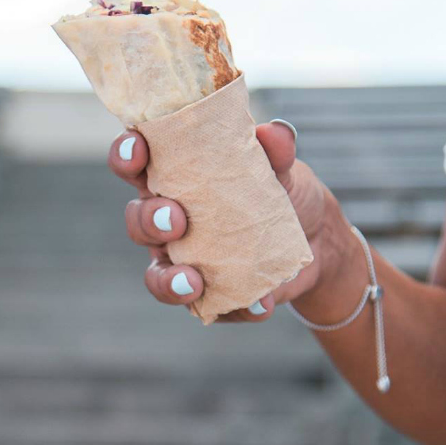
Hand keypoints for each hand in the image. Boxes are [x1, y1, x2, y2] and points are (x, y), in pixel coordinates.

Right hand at [108, 120, 345, 321]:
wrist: (319, 239)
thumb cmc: (282, 190)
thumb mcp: (284, 165)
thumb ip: (277, 147)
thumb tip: (272, 134)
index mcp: (174, 178)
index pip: (136, 163)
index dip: (127, 155)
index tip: (138, 152)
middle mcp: (168, 221)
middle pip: (137, 221)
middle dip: (148, 221)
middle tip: (176, 221)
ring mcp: (184, 261)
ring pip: (157, 275)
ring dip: (169, 281)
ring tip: (193, 281)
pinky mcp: (211, 295)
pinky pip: (212, 308)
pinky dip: (238, 310)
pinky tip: (261, 305)